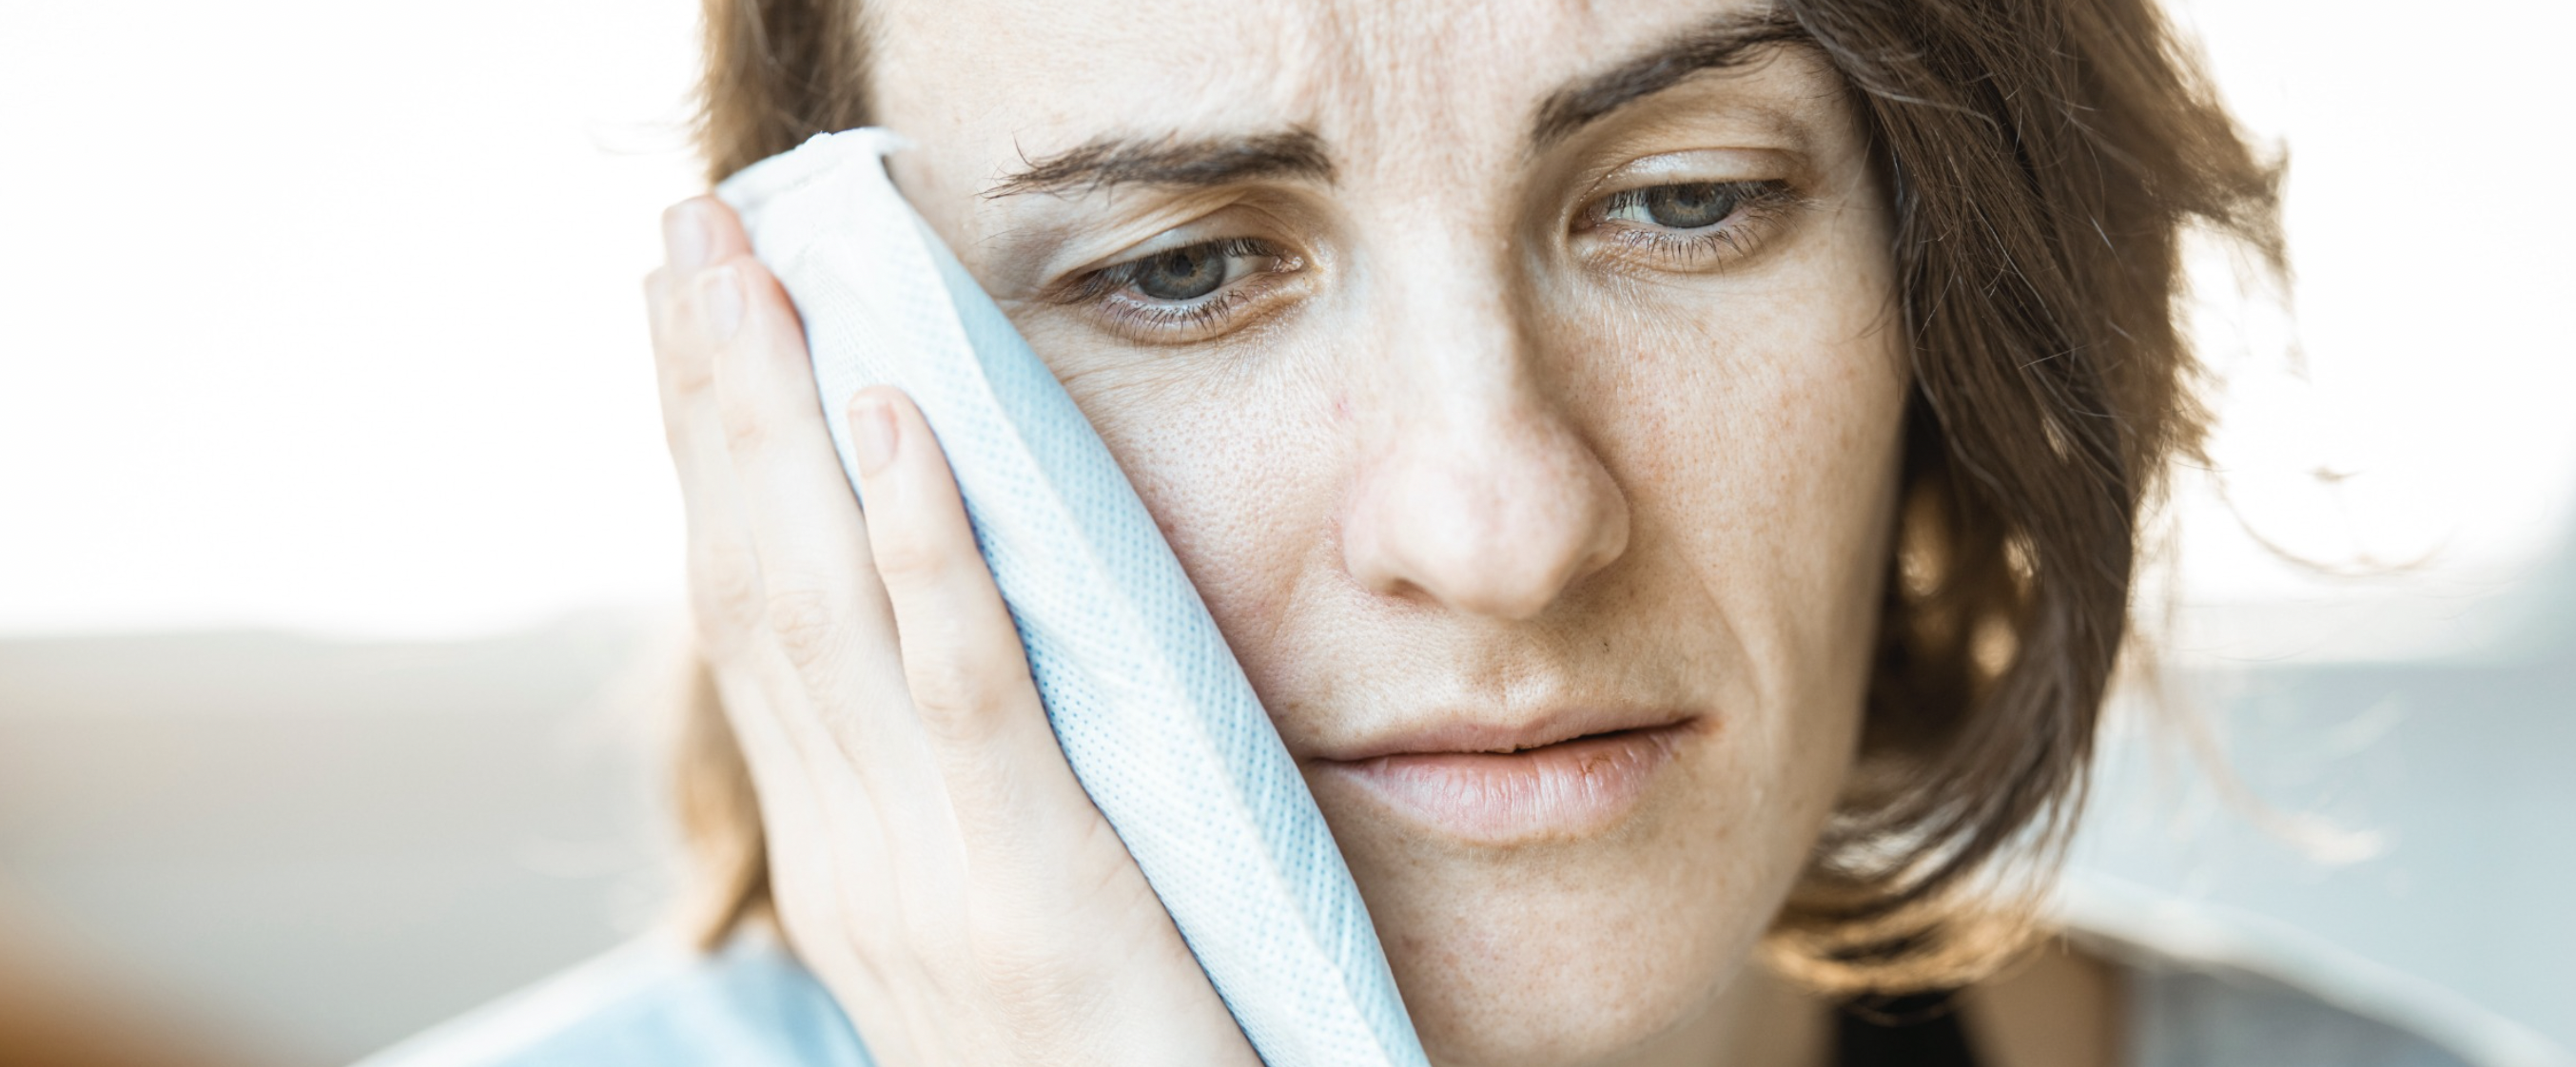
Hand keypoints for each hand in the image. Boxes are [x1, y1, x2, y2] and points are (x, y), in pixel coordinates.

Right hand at [645, 195, 1259, 1066]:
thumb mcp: (996, 924)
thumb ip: (956, 801)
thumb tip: (944, 643)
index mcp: (840, 856)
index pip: (748, 619)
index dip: (707, 458)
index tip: (686, 315)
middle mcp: (848, 857)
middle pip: (751, 582)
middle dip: (713, 397)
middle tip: (686, 233)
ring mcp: (924, 878)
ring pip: (820, 610)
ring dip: (777, 423)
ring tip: (750, 275)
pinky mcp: (1033, 893)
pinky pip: (960, 691)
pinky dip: (919, 545)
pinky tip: (891, 423)